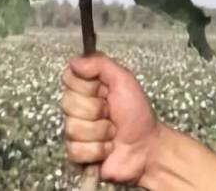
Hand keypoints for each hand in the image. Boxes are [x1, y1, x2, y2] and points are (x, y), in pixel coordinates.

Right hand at [61, 52, 160, 185]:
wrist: (147, 149)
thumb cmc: (138, 115)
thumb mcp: (124, 80)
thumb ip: (100, 63)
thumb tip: (74, 61)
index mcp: (87, 87)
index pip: (68, 78)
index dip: (88, 86)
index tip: (105, 91)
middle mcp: (77, 107)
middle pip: (68, 104)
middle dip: (96, 110)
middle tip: (111, 114)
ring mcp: (75, 132)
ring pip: (73, 128)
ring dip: (100, 132)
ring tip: (112, 134)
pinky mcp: (76, 155)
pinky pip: (75, 150)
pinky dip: (97, 151)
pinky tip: (106, 150)